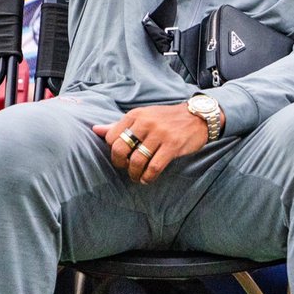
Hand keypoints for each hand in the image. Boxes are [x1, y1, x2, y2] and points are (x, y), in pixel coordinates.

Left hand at [93, 102, 214, 184]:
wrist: (198, 116)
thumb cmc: (167, 119)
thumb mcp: (143, 116)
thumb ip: (119, 125)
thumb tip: (95, 130)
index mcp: (136, 115)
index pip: (112, 137)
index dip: (114, 151)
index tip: (122, 157)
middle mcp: (146, 123)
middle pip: (120, 150)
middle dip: (120, 164)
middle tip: (126, 169)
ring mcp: (160, 134)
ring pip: (137, 161)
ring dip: (134, 174)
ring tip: (137, 176)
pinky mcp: (172, 146)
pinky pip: (154, 167)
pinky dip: (148, 177)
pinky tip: (147, 178)